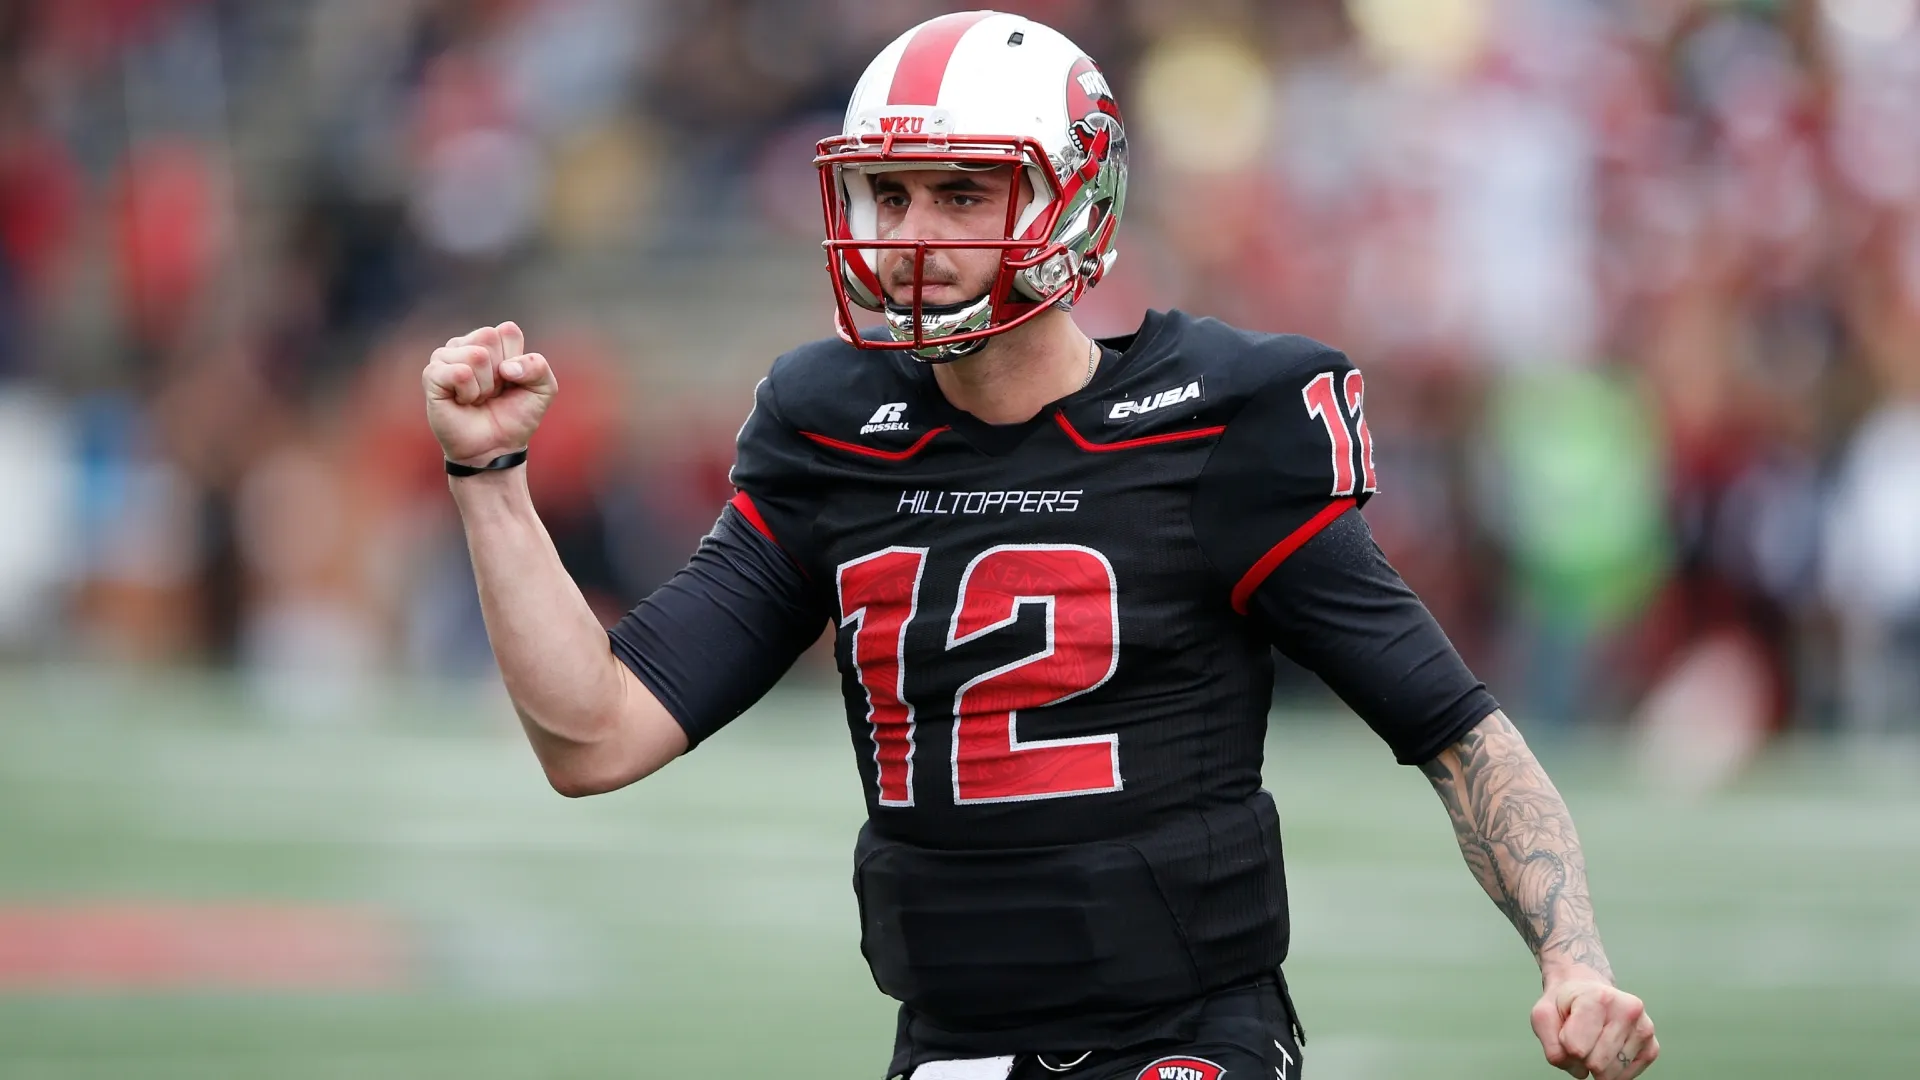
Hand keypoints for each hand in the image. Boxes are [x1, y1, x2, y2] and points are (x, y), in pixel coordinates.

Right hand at [422, 321, 556, 466]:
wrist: (496, 448)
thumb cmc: (515, 417)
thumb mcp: (543, 390)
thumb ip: (539, 367)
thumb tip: (506, 367)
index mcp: (491, 340)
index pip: (508, 331)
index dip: (517, 361)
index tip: (511, 381)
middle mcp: (466, 343)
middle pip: (489, 337)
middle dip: (499, 373)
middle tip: (493, 392)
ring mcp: (445, 357)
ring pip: (476, 356)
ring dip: (485, 386)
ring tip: (478, 398)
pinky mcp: (432, 375)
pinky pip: (459, 372)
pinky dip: (469, 393)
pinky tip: (463, 402)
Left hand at [1531, 975, 1658, 1078]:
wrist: (1586, 989)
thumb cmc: (1566, 1003)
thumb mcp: (1543, 1016)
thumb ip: (1551, 1047)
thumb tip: (1581, 1072)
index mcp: (1599, 998)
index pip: (1576, 1049)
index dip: (1565, 1045)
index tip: (1568, 1028)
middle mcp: (1628, 1010)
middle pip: (1596, 1064)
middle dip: (1581, 1059)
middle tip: (1581, 1038)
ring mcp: (1644, 1029)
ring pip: (1612, 1074)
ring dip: (1596, 1065)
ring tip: (1594, 1042)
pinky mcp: (1652, 1047)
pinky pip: (1627, 1077)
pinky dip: (1612, 1070)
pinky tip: (1607, 1049)